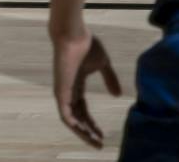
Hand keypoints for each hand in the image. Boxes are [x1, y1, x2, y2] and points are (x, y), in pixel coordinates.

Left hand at [51, 29, 121, 148]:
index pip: (82, 108)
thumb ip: (110, 79)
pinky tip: (86, 134)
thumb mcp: (103, 64)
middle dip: (88, 131)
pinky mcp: (61, 92)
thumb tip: (117, 95)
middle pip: (78, 117)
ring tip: (95, 143)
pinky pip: (65, 115)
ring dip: (83, 133)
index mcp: (76, 85)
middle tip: (100, 143)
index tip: (102, 134)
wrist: (73, 35)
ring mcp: (63, 92)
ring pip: (71, 120)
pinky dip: (75, 127)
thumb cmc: (86, 44)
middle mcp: (68, 91)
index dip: (92, 122)